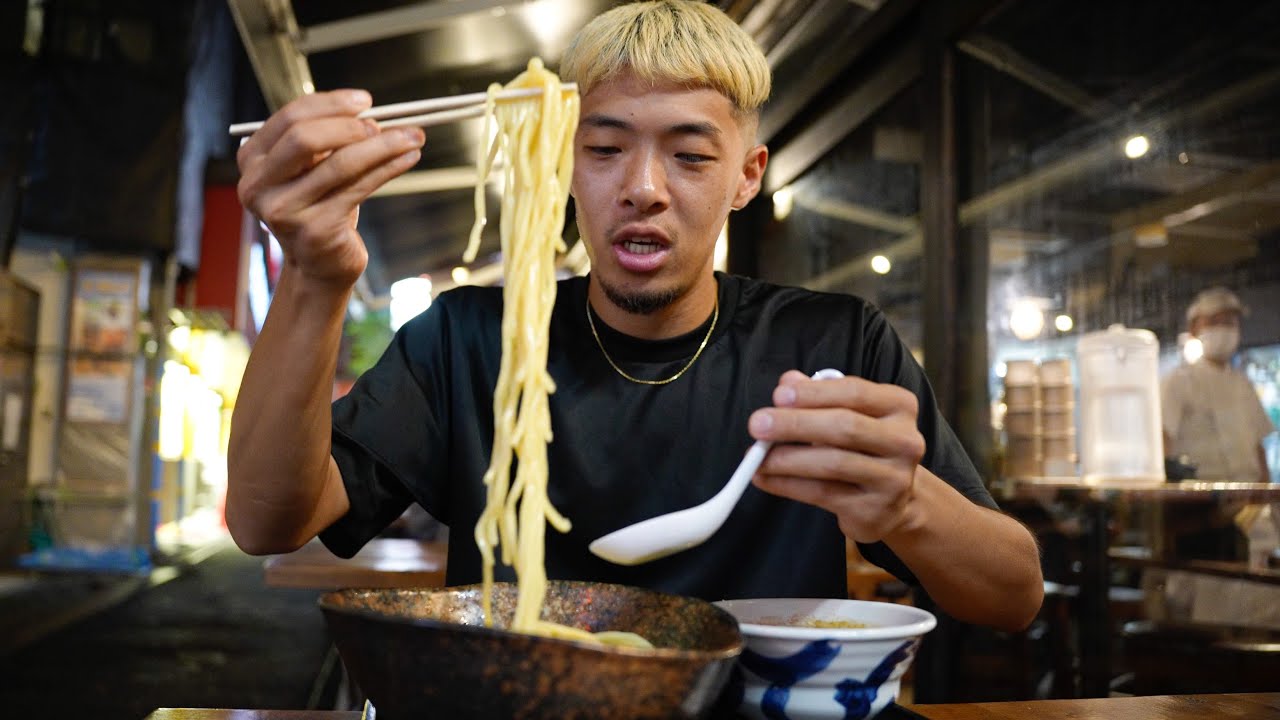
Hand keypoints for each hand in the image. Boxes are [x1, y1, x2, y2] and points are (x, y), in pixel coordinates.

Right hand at [236, 89, 425, 290]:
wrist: (319, 265)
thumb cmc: (319, 208)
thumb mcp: (312, 171)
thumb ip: (327, 141)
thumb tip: (372, 114)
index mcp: (253, 161)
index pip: (290, 118)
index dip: (330, 104)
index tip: (365, 100)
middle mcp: (259, 186)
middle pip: (304, 139)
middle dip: (349, 125)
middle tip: (381, 123)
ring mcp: (284, 210)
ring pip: (339, 164)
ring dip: (382, 146)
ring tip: (413, 136)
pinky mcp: (315, 229)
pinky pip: (358, 188)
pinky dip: (388, 168)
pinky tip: (409, 157)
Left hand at [747, 370, 925, 542]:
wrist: (893, 500)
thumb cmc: (863, 446)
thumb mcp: (848, 413)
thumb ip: (819, 396)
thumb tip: (787, 383)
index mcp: (899, 406)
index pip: (855, 392)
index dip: (814, 393)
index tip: (779, 396)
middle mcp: (904, 441)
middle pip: (845, 427)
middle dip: (795, 424)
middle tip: (757, 425)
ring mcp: (893, 478)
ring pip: (832, 463)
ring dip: (786, 459)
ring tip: (755, 456)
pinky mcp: (874, 509)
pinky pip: (822, 493)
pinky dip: (787, 484)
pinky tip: (764, 478)